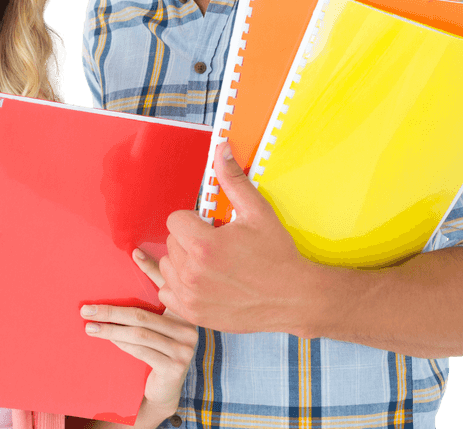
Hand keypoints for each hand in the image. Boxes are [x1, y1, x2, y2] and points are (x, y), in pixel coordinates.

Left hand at [81, 249, 197, 426]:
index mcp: (184, 313)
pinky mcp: (174, 368)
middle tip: (87, 308)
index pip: (166, 286)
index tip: (133, 253)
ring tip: (90, 326)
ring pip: (139, 333)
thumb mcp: (152, 327)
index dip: (151, 269)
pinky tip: (108, 339)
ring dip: (110, 329)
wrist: (163, 391)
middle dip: (111, 310)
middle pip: (142, 314)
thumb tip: (124, 275)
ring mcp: (184, 349)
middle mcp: (189, 329)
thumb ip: (145, 307)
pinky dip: (121, 344)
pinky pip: (141, 350)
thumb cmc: (154, 352)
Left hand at [159, 144, 316, 334]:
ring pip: (169, 265)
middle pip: (171, 241)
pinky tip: (204, 282)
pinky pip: (168, 292)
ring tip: (212, 264)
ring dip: (184, 261)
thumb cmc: (277, 254)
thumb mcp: (257, 212)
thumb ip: (233, 180)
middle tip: (218, 246)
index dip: (193, 220)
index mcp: (204, 246)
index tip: (211, 227)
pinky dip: (181, 286)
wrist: (294, 298)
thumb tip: (221, 148)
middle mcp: (192, 273)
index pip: (175, 219)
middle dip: (189, 239)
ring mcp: (191, 297)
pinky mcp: (193, 314)